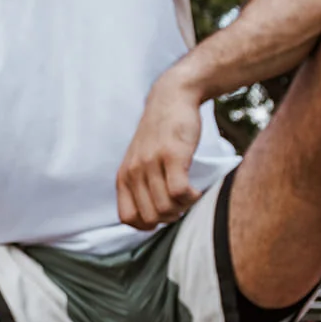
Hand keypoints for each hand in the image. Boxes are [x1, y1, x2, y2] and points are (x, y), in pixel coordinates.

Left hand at [117, 66, 204, 230]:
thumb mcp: (140, 161)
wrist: (172, 98)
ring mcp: (152, 164)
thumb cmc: (160, 134)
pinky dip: (192, 198)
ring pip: (166, 208)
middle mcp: (134, 172)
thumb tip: (152, 219)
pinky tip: (196, 190)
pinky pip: (180, 192)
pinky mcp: (172, 155)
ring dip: (183, 208)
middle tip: (181, 204)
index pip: (127, 218)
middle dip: (169, 218)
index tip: (163, 214)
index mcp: (124, 177)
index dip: (147, 224)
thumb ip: (140, 185)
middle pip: (150, 217)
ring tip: (190, 195)